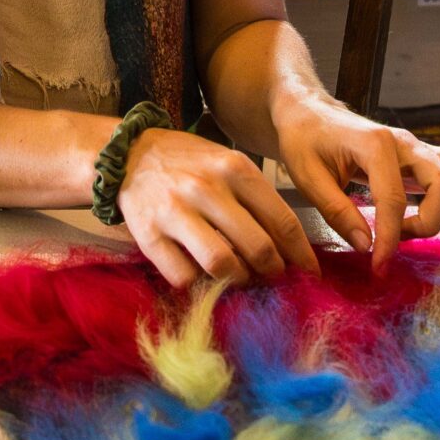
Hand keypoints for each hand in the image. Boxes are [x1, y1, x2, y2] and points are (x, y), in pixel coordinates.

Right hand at [115, 128, 318, 289]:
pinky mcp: (148, 235)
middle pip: (257, 247)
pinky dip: (199, 285)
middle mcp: (207, 188)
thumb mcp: (227, 163)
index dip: (301, 254)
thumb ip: (256, 199)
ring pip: (222, 264)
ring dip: (239, 280)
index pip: (282, 220)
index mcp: (235, 168)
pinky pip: (183, 276)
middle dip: (274, 271)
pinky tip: (205, 278)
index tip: (310, 273)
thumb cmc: (189, 163)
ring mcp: (175, 212)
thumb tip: (288, 247)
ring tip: (242, 279)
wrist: (129, 155)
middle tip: (275, 278)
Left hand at [273, 97, 439, 272]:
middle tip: (399, 238)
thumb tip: (367, 246)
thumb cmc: (305, 140)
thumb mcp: (307, 178)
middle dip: (430, 222)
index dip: (390, 238)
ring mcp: (419, 147)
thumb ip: (338, 212)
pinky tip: (435, 214)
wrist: (310, 111)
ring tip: (422, 225)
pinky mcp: (424, 155)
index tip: (378, 265)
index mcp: (374, 144)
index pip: (394, 199)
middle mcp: (406, 142)